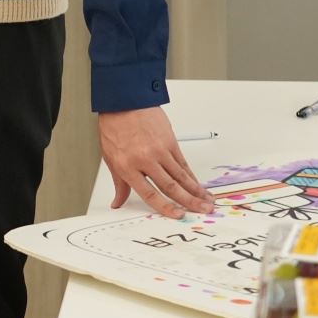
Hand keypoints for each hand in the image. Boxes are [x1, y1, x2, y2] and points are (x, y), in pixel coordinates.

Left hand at [99, 108, 216, 217]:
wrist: (123, 102)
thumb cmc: (114, 128)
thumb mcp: (110, 158)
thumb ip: (119, 183)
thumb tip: (118, 202)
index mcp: (127, 166)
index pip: (149, 193)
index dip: (165, 207)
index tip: (178, 215)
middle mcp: (144, 160)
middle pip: (170, 186)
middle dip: (189, 201)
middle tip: (202, 211)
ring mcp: (159, 150)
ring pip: (181, 176)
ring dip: (196, 190)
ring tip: (207, 201)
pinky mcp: (170, 142)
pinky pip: (183, 163)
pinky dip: (192, 176)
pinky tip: (199, 184)